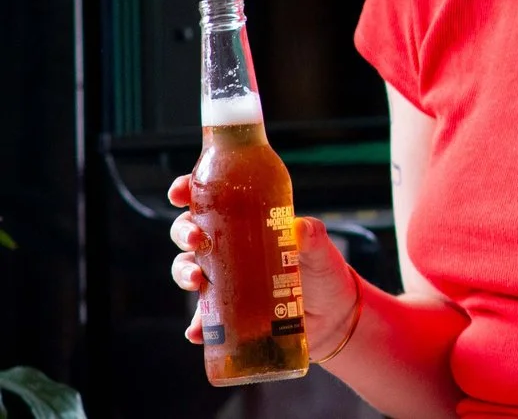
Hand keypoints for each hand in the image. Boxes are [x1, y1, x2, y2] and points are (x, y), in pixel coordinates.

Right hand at [168, 173, 361, 355]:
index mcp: (248, 224)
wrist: (332, 314)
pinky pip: (203, 319)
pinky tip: (196, 331)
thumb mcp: (320, 249)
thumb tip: (299, 227)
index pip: (211, 201)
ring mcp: (225, 281)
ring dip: (184, 273)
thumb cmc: (322, 271)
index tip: (180, 193)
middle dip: (184, 232)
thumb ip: (313, 237)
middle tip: (196, 239)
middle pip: (192, 234)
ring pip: (188, 270)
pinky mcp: (227, 312)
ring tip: (196, 280)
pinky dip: (196, 326)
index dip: (188, 193)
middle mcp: (229, 249)